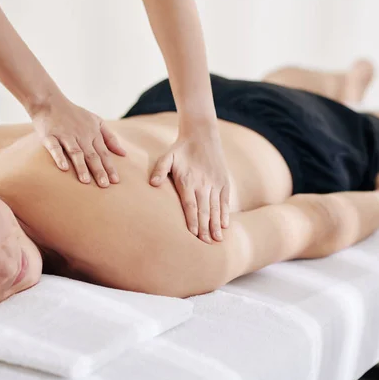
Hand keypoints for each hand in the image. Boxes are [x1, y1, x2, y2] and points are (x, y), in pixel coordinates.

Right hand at [31, 94, 125, 186]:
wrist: (49, 101)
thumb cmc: (74, 114)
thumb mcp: (96, 121)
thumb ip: (110, 137)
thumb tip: (124, 154)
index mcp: (92, 133)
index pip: (104, 153)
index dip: (110, 167)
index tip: (116, 181)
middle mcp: (81, 135)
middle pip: (92, 155)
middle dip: (99, 170)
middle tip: (104, 185)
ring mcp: (65, 135)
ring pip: (75, 152)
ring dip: (81, 167)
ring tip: (86, 181)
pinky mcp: (49, 136)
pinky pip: (55, 148)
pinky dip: (59, 157)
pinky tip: (64, 169)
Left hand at [150, 122, 229, 242]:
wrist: (202, 135)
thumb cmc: (180, 149)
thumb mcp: (167, 157)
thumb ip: (159, 170)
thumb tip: (153, 184)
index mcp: (188, 181)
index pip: (190, 205)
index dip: (192, 220)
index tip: (193, 234)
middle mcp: (203, 184)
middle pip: (204, 210)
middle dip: (205, 228)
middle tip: (205, 245)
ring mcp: (215, 183)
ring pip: (215, 208)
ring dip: (216, 225)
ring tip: (217, 240)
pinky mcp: (224, 181)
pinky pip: (225, 201)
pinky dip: (225, 213)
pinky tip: (225, 226)